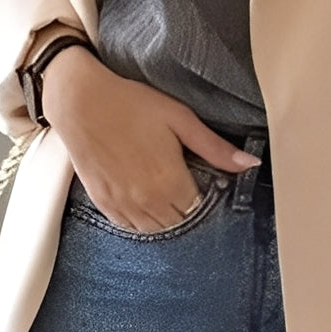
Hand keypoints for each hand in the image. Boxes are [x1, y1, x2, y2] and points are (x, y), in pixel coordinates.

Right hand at [41, 47, 259, 231]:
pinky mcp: (103, 202)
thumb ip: (215, 148)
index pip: (199, 209)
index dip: (204, 196)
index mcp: (170, 182)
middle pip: (178, 222)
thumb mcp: (180, 119)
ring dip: (164, 217)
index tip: (202, 181)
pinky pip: (128, 226)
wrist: (80, 102)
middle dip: (186, 209)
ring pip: (154, 229)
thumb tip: (250, 165)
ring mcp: (123, 204)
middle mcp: (147, 201)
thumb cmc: (131, 105)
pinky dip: (139, 219)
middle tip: (184, 185)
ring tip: (164, 192)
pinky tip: (143, 200)